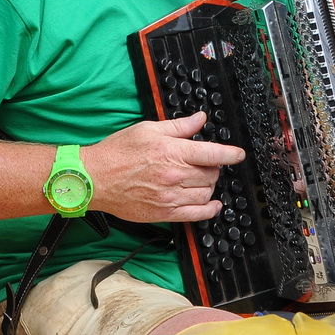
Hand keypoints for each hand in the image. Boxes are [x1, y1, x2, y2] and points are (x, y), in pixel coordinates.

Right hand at [80, 112, 245, 222]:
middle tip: (206, 164)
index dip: (231, 154)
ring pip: (206, 193)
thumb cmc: (118, 152)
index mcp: (173, 152)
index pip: (213, 154)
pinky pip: (196, 215)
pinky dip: (209, 210)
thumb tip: (199, 119)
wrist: (95, 178)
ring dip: (210, 186)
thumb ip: (178, 126)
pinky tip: (212, 204)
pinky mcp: (164, 213)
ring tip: (201, 180)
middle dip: (214, 168)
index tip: (239, 154)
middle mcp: (175, 175)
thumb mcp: (148, 129)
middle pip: (211, 174)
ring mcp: (170, 197)